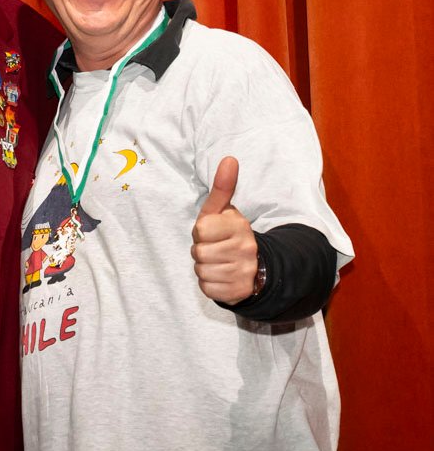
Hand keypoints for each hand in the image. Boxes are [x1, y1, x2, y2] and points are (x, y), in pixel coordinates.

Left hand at [191, 156, 257, 303]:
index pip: (200, 230)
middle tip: (214, 248)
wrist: (252, 266)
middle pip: (199, 252)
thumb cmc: (226, 234)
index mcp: (239, 226)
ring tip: (217, 262)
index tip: (211, 232)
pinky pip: (207, 288)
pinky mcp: (238, 291)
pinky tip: (220, 276)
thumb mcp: (222, 210)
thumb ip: (222, 186)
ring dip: (204, 267)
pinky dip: (209, 284)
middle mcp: (245, 248)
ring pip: (202, 271)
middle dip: (201, 251)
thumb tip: (229, 158)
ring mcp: (244, 271)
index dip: (200, 232)